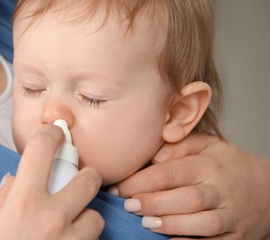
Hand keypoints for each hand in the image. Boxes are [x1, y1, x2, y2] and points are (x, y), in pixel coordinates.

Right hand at [0, 124, 103, 239]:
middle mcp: (52, 217)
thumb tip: (15, 178)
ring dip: (86, 217)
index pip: (41, 150)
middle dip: (87, 175)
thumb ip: (3, 198)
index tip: (56, 134)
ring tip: (70, 225)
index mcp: (24, 202)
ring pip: (96, 216)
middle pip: (89, 179)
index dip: (50, 134)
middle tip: (79, 180)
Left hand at [112, 134, 269, 238]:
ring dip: (170, 224)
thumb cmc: (228, 165)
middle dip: (152, 203)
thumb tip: (154, 156)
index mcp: (209, 165)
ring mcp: (231, 216)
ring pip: (201, 223)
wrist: (268, 190)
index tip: (119, 187)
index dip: (140, 181)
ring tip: (144, 222)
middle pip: (185, 198)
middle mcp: (221, 190)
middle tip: (128, 206)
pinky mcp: (236, 237)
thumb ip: (180, 145)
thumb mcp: (208, 145)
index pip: (170, 172)